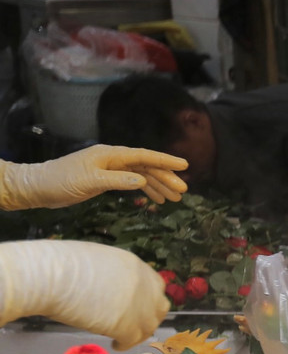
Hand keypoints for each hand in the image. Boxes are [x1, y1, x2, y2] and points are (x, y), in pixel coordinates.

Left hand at [0, 146, 188, 210]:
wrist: (38, 187)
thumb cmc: (61, 181)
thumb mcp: (89, 181)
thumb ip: (117, 180)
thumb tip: (142, 181)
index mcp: (111, 155)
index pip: (144, 156)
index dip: (165, 161)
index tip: (184, 165)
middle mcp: (113, 160)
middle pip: (146, 167)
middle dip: (165, 178)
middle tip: (183, 191)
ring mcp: (110, 169)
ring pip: (141, 176)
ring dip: (157, 186)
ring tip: (174, 199)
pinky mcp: (106, 180)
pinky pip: (131, 183)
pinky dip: (144, 190)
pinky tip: (154, 199)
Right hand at [0, 240, 169, 348]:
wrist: (52, 276)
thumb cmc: (61, 263)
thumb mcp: (97, 261)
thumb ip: (110, 275)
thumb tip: (106, 287)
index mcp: (135, 266)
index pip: (155, 285)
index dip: (147, 298)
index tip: (136, 306)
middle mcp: (143, 285)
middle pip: (160, 307)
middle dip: (149, 317)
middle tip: (134, 324)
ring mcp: (138, 306)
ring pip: (150, 326)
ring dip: (139, 333)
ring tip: (123, 338)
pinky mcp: (126, 325)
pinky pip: (133, 340)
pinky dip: (125, 344)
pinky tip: (115, 344)